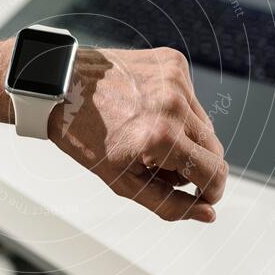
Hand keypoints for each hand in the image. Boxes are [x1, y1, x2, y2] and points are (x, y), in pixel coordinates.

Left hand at [0, 40, 227, 221]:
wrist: (60, 86)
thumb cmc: (85, 137)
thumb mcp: (123, 182)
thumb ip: (169, 203)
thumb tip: (208, 213)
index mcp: (161, 138)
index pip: (215, 173)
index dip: (211, 191)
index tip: (201, 196)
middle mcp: (174, 105)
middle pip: (214, 149)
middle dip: (197, 165)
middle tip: (164, 168)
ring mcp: (176, 79)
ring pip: (204, 123)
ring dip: (186, 137)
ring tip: (149, 136)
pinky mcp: (174, 62)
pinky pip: (191, 97)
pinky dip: (176, 110)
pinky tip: (147, 109)